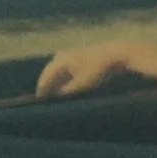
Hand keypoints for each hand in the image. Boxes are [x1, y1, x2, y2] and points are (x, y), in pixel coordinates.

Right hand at [36, 41, 154, 97]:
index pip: (44, 78)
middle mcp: (61, 56)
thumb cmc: (99, 70)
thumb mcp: (81, 85)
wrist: (117, 54)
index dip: (41, 91)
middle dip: (47, 86)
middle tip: (44, 101)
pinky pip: (66, 69)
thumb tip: (55, 99)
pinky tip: (67, 86)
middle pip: (50, 74)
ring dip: (55, 82)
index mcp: (59, 61)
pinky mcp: (79, 55)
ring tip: (54, 96)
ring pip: (58, 71)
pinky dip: (64, 78)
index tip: (39, 103)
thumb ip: (66, 93)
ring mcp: (70, 54)